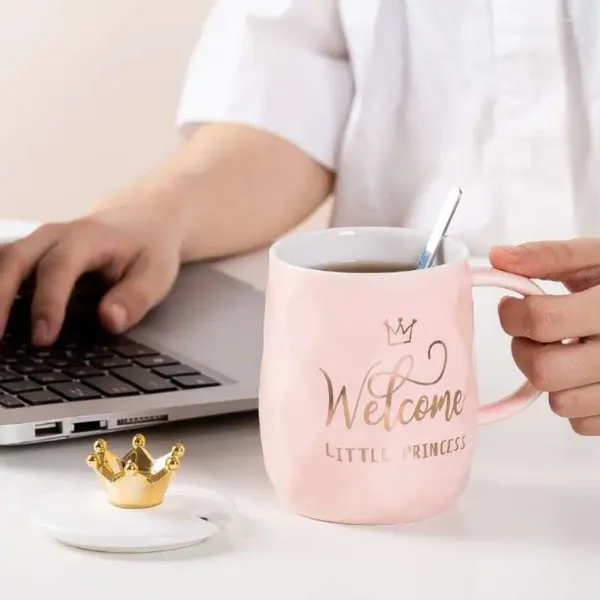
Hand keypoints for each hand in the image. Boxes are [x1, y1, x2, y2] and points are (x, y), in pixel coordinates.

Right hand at [0, 200, 184, 345]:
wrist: (144, 219)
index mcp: (88, 238)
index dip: (48, 303)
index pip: (59, 268)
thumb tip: (110, 321)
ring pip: (2, 260)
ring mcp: (39, 242)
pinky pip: (4, 267)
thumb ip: (135, 298)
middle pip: (14, 260)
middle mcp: (55, 235)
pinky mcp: (33, 253)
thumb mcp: (157, 274)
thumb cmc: (150, 249)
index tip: (43, 337)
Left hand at [490, 239, 599, 434]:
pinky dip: (573, 399)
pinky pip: (580, 422)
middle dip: (525, 350)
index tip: (512, 306)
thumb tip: (499, 257)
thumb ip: (551, 256)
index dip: (512, 313)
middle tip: (534, 334)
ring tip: (566, 351)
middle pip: (544, 370)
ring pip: (560, 402)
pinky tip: (586, 374)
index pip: (542, 320)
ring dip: (549, 378)